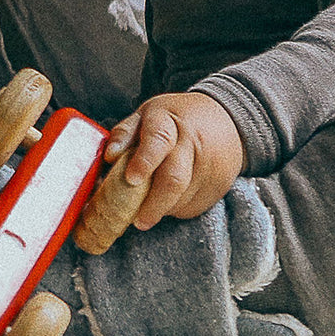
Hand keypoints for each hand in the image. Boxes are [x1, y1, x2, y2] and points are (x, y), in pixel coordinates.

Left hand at [102, 92, 246, 229]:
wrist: (225, 119)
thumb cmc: (176, 119)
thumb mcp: (147, 114)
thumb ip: (125, 133)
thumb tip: (110, 156)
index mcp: (169, 120)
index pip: (158, 139)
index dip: (144, 161)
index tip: (131, 179)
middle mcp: (193, 141)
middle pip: (174, 178)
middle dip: (153, 204)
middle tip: (138, 221)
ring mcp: (210, 164)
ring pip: (183, 198)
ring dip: (162, 208)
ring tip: (150, 206)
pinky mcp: (220, 184)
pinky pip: (194, 206)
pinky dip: (177, 209)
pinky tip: (171, 199)